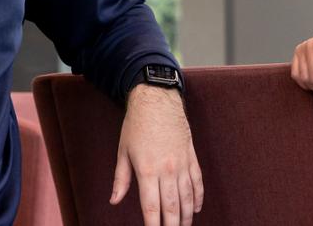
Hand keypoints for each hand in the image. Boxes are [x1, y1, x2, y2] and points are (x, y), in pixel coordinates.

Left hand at [111, 84, 203, 225]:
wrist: (157, 100)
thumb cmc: (137, 125)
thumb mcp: (123, 151)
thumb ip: (121, 179)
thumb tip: (114, 200)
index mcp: (147, 170)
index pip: (151, 207)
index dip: (153, 225)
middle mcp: (167, 169)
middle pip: (172, 207)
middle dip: (172, 225)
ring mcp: (182, 163)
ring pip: (187, 197)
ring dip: (187, 216)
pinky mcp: (191, 156)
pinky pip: (197, 181)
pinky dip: (198, 197)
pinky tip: (196, 208)